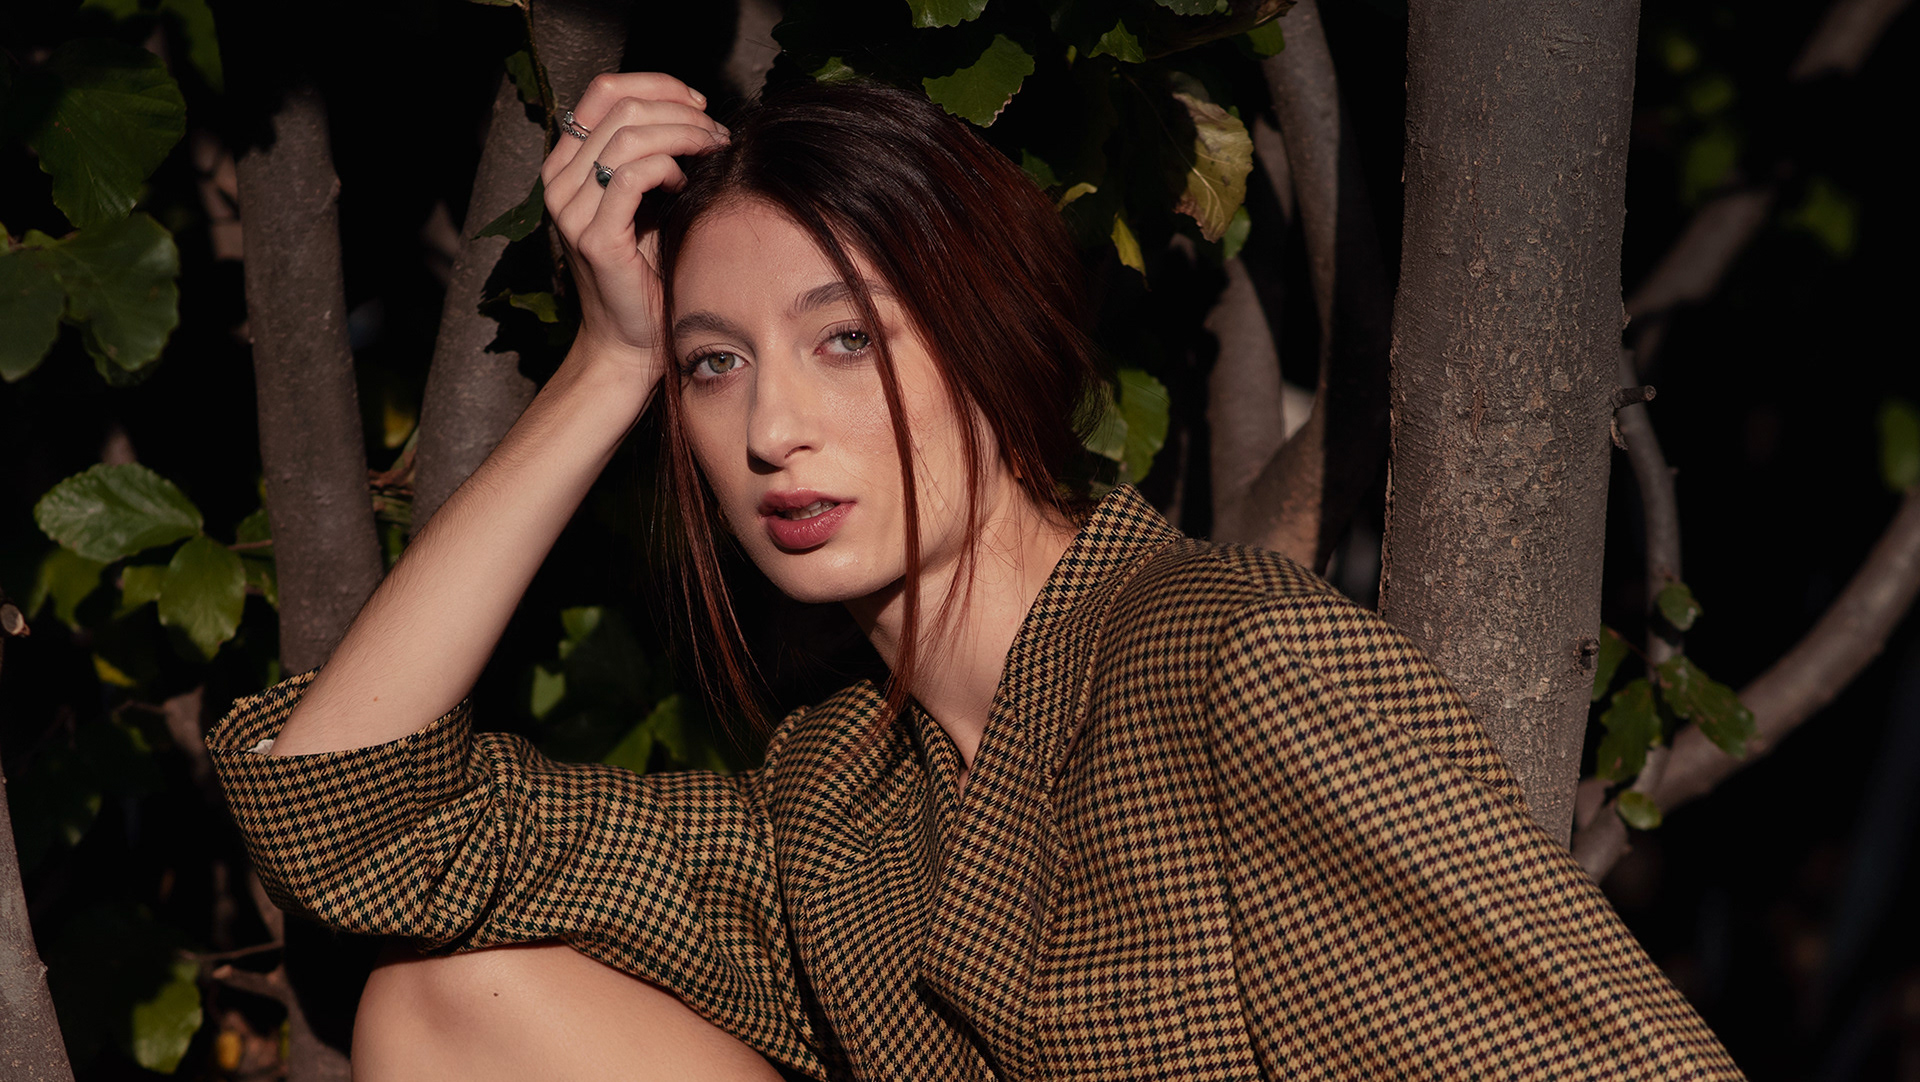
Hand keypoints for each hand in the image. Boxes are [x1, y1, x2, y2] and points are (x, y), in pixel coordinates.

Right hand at [541, 72, 727, 379]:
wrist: (631, 340)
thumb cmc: (649, 270)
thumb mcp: (649, 200)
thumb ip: (653, 155)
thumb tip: (696, 111)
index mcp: (568, 165)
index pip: (604, 91)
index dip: (657, 85)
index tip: (699, 104)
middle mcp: (560, 182)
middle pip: (621, 107)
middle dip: (681, 111)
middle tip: (717, 134)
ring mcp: (572, 210)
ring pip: (628, 136)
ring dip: (682, 135)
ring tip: (712, 152)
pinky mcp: (595, 238)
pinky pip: (631, 176)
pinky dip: (667, 168)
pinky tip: (686, 184)